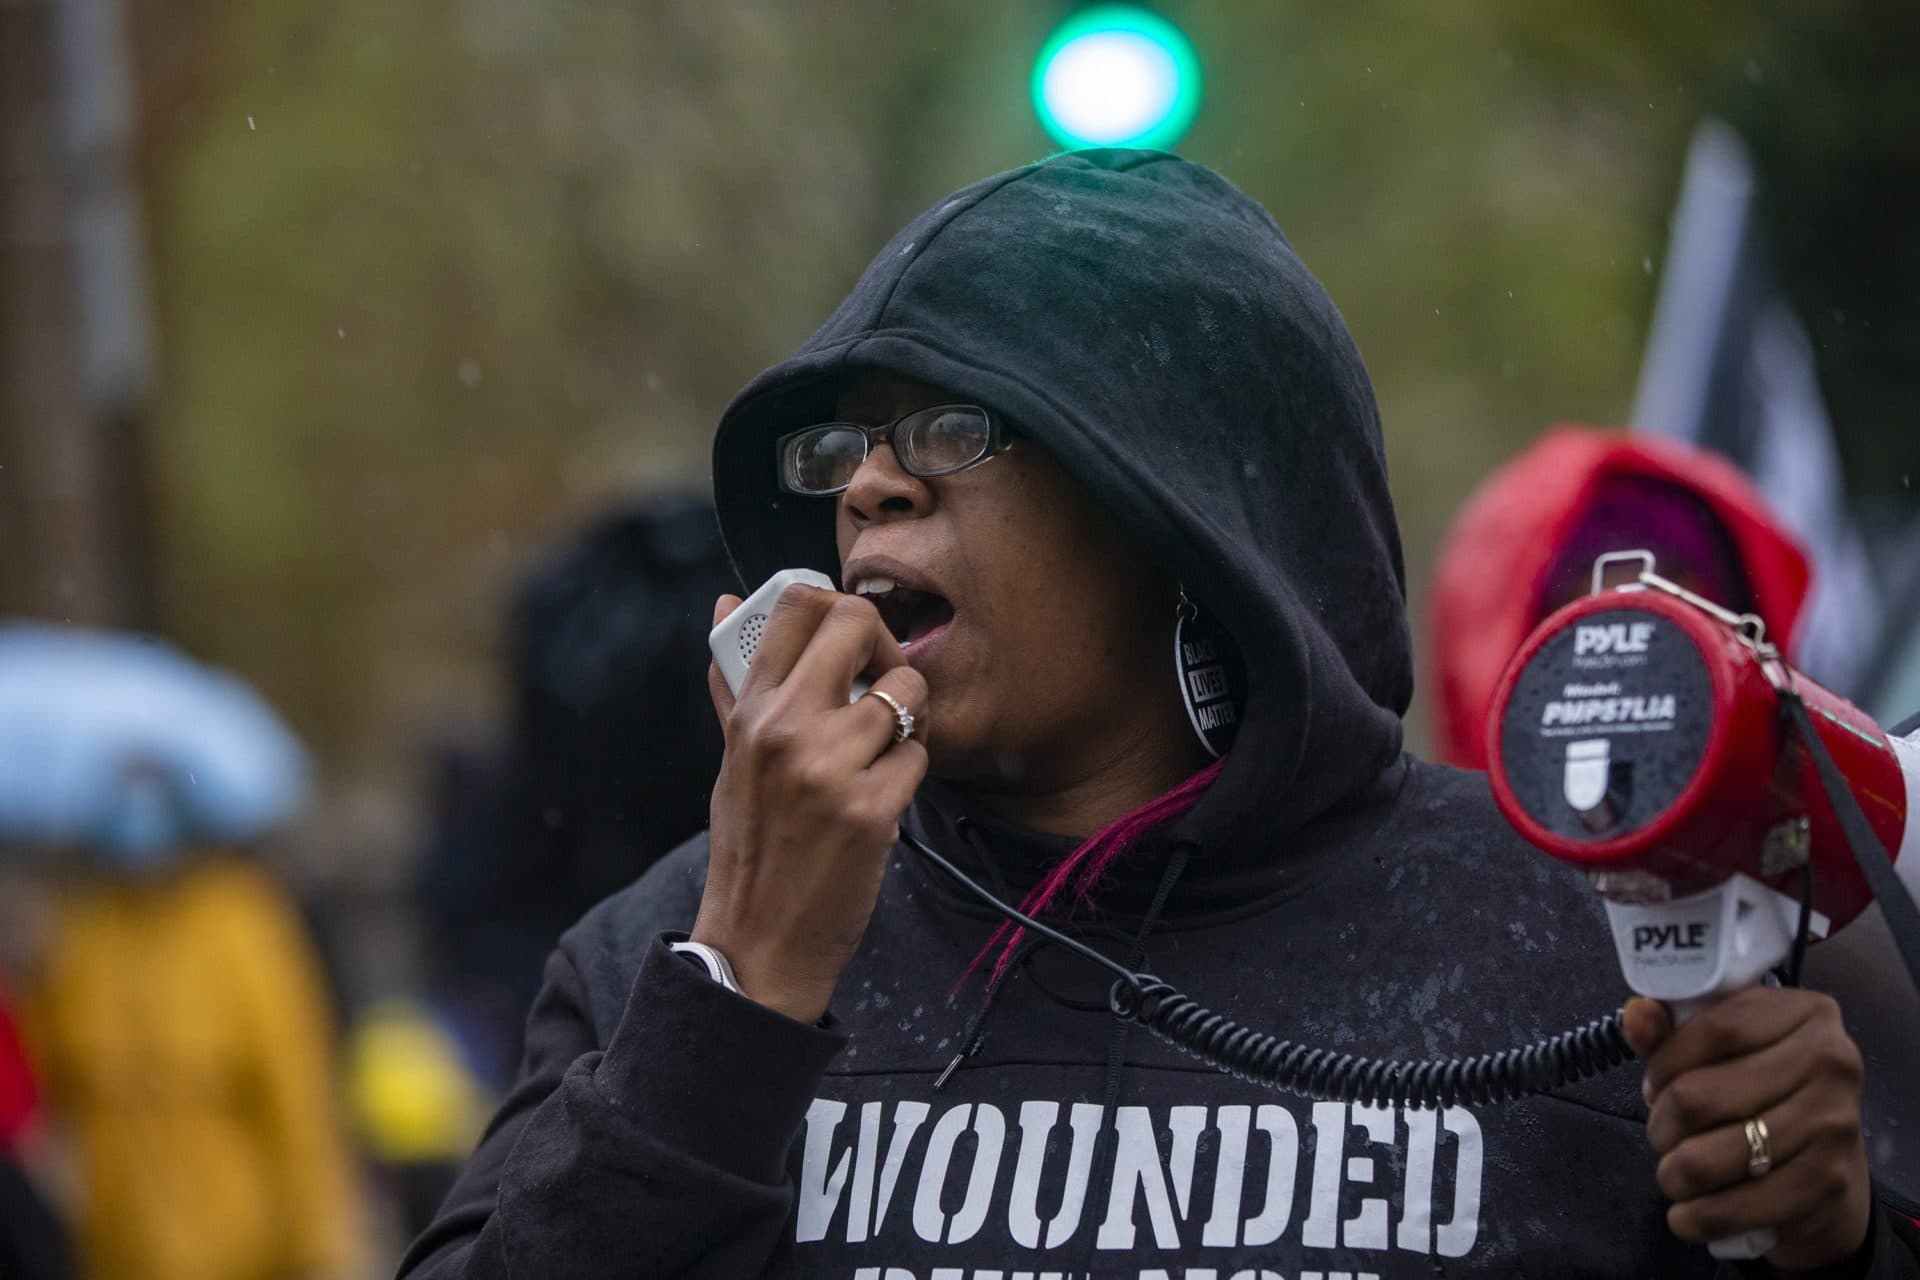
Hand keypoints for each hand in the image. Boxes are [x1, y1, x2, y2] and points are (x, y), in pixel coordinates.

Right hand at [692, 585, 928, 1023]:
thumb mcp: (732, 758)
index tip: (851, 641)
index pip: (797, 604)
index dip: (838, 607)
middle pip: (859, 624)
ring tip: (883, 755)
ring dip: (909, 722)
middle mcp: (786, 727)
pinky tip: (882, 801)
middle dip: (887, 648)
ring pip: (908, 694)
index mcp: (750, 710)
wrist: (758, 941)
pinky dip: (910, 775)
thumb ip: (736, 682)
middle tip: (885, 684)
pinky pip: (920, 756)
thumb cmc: (751, 847)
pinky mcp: (871, 809)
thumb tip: (725, 602)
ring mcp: (830, 767)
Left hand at [1626, 989, 1871, 1271]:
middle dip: (1661, 1124)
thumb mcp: (1722, 1052)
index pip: (1716, 1027)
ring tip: (1674, 1172)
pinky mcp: (1828, 1181)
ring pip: (1709, 1157)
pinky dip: (1697, 1216)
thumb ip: (1674, 1030)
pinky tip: (1687, 1213)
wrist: (1827, 1171)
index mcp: (1805, 1013)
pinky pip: (1737, 1206)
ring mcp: (1833, 1123)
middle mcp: (1831, 1062)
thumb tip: (1637, 1013)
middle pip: (1699, 1095)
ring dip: (1673, 1173)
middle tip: (1662, 1133)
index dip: (1665, 1060)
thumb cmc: (1763, 1096)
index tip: (1651, 1084)